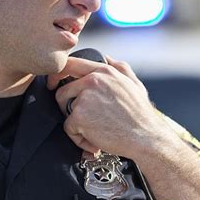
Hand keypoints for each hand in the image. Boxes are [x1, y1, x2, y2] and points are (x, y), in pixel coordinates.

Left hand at [47, 55, 169, 156]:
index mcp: (104, 71)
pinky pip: (69, 129)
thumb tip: (107, 57)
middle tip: (83, 120)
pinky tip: (95, 141)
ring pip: (65, 111)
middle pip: (62, 91)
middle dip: (67, 107)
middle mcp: (92, 80)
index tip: (54, 84)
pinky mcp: (79, 116)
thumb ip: (120, 68)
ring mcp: (84, 97)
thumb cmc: (141, 115)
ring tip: (95, 131)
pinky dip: (79, 139)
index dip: (57, 74)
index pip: (71, 64)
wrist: (146, 138)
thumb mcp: (135, 84)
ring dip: (76, 124)